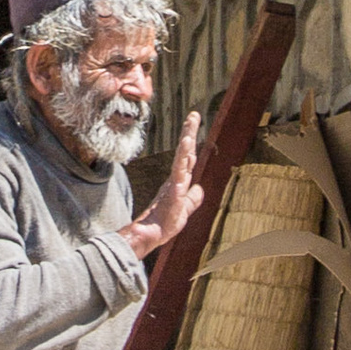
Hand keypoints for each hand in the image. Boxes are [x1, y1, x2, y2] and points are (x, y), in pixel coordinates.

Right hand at [125, 110, 204, 256]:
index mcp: (178, 181)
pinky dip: (183, 156)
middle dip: (189, 132)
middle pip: (185, 152)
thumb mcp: (184, 210)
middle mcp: (176, 178)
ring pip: (182, 157)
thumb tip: (200, 188)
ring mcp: (174, 183)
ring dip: (187, 139)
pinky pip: (179, 170)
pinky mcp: (173, 190)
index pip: (188, 158)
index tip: (193, 125)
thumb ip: (193, 199)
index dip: (191, 142)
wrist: (150, 234)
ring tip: (191, 123)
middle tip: (194, 115)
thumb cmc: (163, 224)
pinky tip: (186, 144)